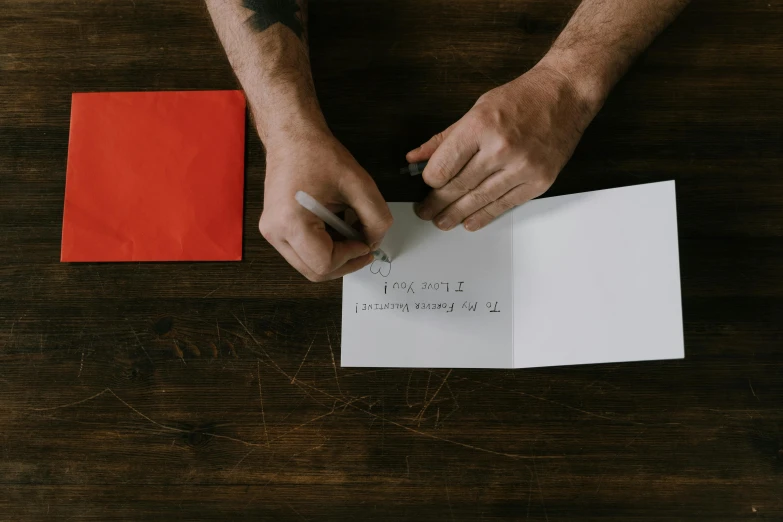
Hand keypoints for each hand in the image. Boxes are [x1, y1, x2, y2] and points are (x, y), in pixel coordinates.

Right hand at [259, 128, 392, 281]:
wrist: (292, 136)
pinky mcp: (275, 229)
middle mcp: (275, 231)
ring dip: (334, 257)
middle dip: (344, 263)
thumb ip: (376, 218)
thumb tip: (374, 242)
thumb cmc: (318, 154)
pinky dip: (324, 249)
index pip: (324, 263)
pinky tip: (337, 229)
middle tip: (365, 246)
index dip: (351, 257)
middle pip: (314, 272)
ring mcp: (271, 232)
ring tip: (351, 233)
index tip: (366, 242)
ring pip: (308, 266)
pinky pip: (302, 253)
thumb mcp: (359, 184)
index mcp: (291, 221)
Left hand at [407, 60, 594, 230]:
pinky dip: (484, 216)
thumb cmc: (522, 98)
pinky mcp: (539, 181)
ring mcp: (523, 167)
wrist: (566, 94)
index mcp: (481, 126)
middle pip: (458, 187)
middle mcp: (501, 148)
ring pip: (480, 200)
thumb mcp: (476, 109)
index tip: (426, 186)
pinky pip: (505, 205)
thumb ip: (445, 138)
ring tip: (442, 222)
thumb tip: (415, 158)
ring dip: (456, 215)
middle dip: (437, 203)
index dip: (430, 182)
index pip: (443, 167)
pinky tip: (470, 221)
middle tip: (426, 212)